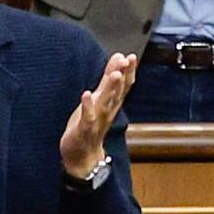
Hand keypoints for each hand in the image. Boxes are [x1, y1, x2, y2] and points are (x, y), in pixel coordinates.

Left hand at [53, 48, 137, 180]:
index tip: (131, 57)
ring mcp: (97, 120)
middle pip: (118, 92)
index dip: (128, 71)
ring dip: (111, 88)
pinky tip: (86, 94)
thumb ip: (108, 79)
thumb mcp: (100, 99)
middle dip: (123, 76)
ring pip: (106, 102)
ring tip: (114, 74)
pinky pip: (87, 117)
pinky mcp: (84, 129)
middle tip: (127, 61)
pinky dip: (88, 106)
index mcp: (112, 104)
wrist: (83, 156)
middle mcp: (108, 111)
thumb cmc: (90, 125)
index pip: (124, 85)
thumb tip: (118, 58)